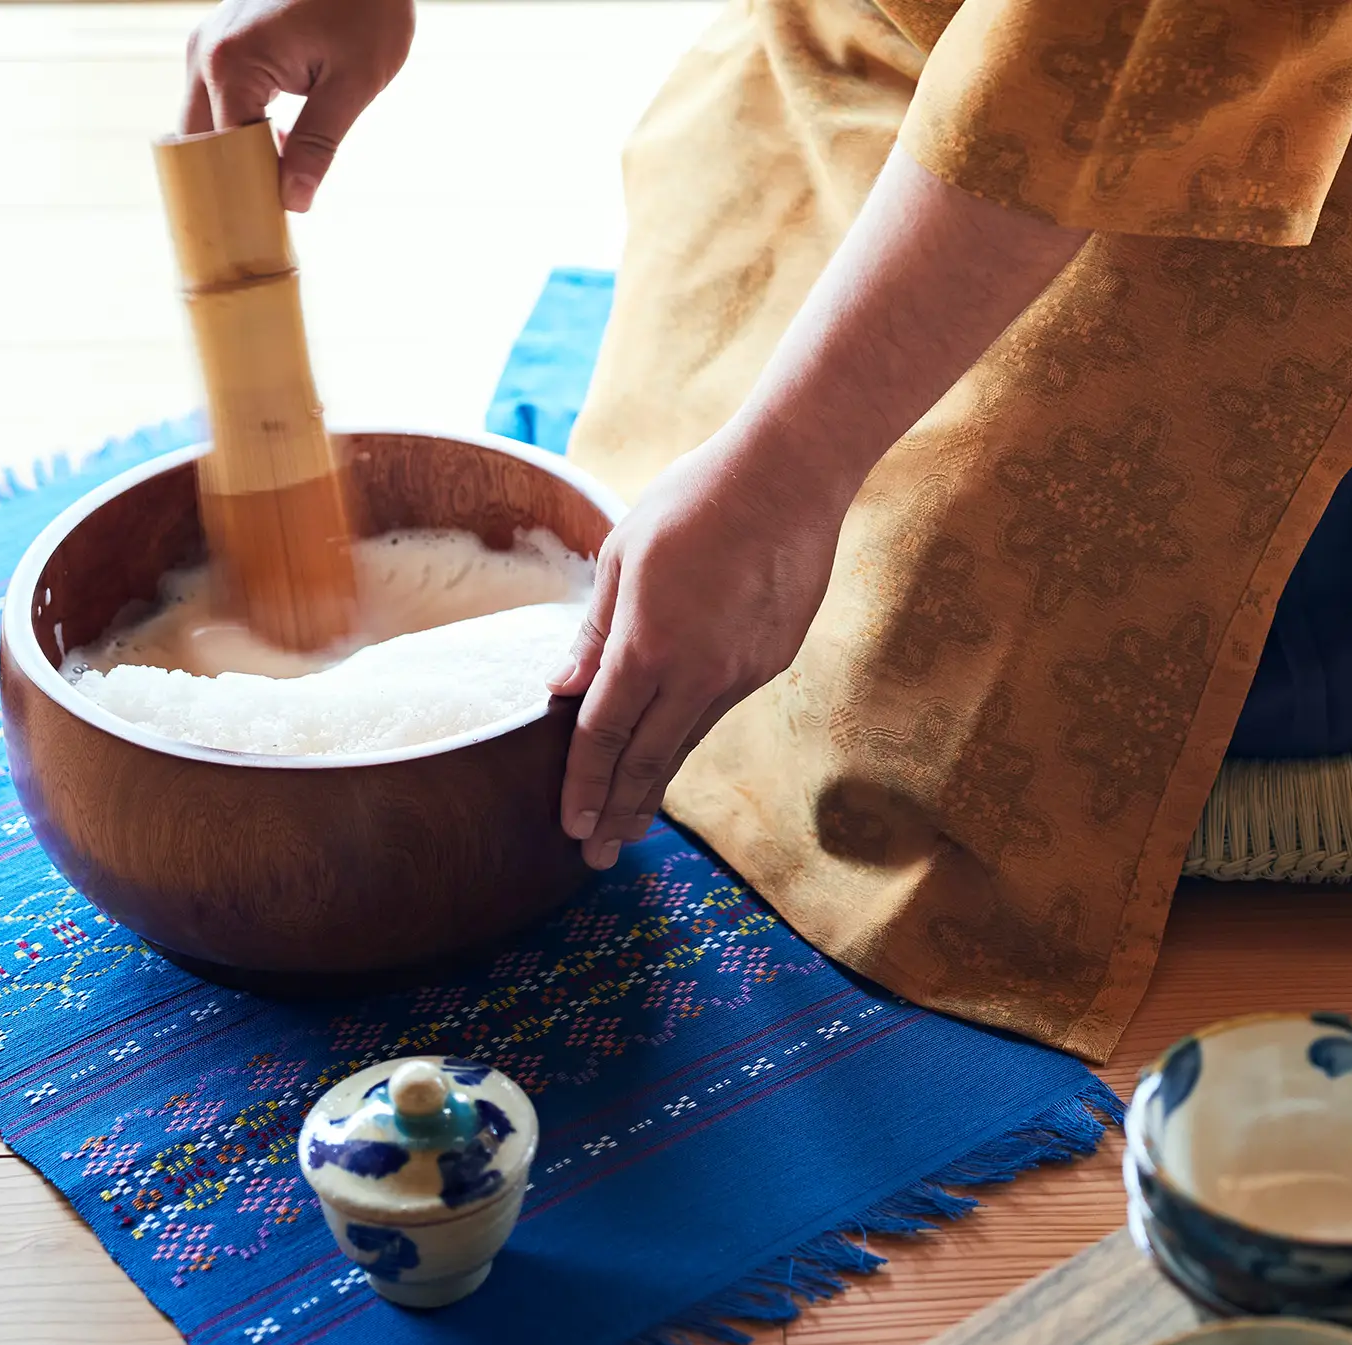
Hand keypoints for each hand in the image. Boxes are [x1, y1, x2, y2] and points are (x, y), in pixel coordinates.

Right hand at [180, 0, 414, 211]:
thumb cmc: (367, 8)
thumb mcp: (354, 83)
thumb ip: (319, 144)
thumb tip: (293, 201)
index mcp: (232, 63)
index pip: (224, 152)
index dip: (246, 191)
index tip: (270, 227)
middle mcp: (206, 51)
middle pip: (199, 140)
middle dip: (230, 178)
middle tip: (268, 214)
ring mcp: (209, 42)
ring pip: (204, 120)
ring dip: (235, 153)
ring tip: (274, 187)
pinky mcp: (222, 40)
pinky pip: (218, 97)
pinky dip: (240, 127)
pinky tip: (278, 148)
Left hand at [550, 429, 850, 868]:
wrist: (790, 477)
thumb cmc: (693, 502)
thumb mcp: (623, 556)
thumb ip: (594, 632)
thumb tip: (562, 690)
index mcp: (648, 647)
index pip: (603, 736)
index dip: (582, 786)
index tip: (570, 827)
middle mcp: (696, 674)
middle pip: (648, 763)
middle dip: (618, 815)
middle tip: (597, 859)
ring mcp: (741, 674)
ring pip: (686, 743)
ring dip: (654, 787)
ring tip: (630, 823)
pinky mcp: (770, 662)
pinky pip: (717, 710)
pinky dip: (688, 737)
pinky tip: (672, 749)